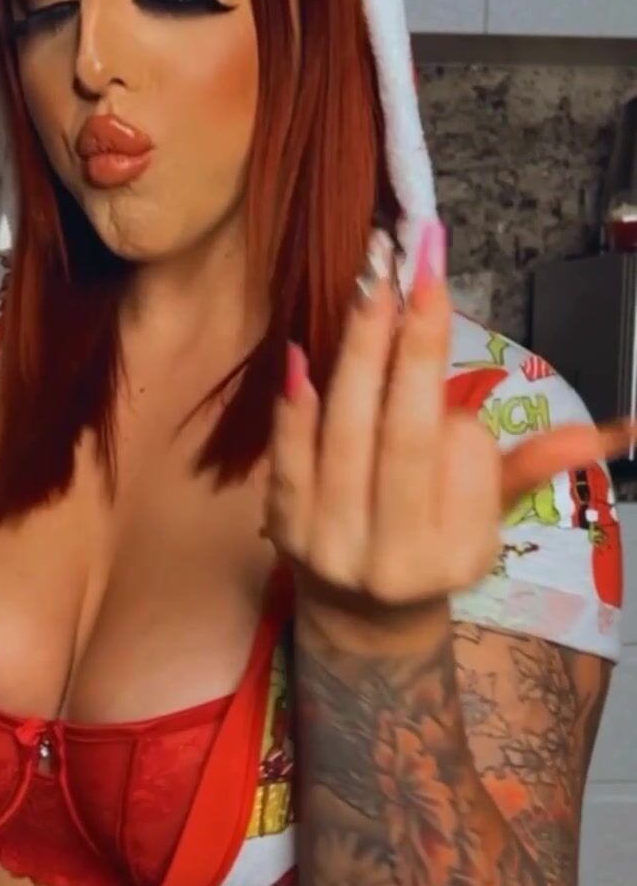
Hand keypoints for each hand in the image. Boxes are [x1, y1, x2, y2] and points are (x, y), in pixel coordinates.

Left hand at [263, 220, 636, 640]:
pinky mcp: (282, 530)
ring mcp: (329, 545)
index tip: (443, 309)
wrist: (360, 615)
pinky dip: (294, 406)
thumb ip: (528, 469)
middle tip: (414, 269)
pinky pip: (288, 458)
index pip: (458, 460)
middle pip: (402, 439)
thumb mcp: (485, 520)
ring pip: (345, 438)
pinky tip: (300, 352)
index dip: (453, 401)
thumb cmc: (431, 547)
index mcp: (453, 555)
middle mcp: (391, 557)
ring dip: (356, 355)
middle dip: (411, 346)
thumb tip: (606, 434)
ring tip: (370, 287)